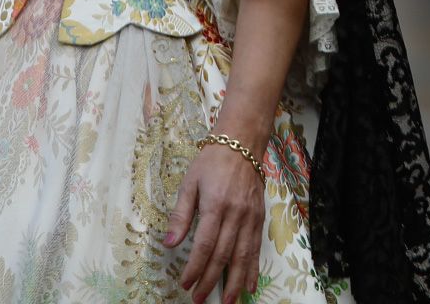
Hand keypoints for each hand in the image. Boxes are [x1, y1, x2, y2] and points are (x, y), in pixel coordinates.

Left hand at [165, 139, 265, 302]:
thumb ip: (180, 215)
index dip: (195, 267)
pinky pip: (257, 247)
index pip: (206, 244)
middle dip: (211, 280)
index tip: (185, 284)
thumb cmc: (212, 161)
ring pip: (244, 255)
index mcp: (216, 205)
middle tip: (200, 299)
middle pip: (224, 254)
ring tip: (228, 301)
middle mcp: (237, 214)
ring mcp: (251, 216)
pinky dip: (254, 268)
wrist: (244, 142)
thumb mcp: (189, 184)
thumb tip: (169, 243)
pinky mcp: (260, 216)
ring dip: (235, 281)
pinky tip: (250, 283)